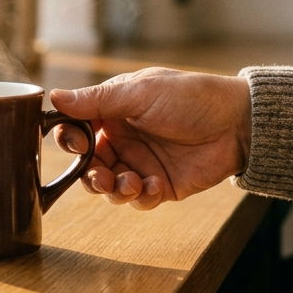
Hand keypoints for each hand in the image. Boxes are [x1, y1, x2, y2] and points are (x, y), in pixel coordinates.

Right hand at [50, 67, 250, 210]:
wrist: (236, 123)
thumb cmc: (190, 98)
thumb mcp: (141, 92)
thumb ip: (97, 100)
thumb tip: (55, 98)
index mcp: (114, 112)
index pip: (77, 128)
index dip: (69, 139)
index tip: (74, 144)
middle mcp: (123, 139)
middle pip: (88, 165)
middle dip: (90, 174)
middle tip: (101, 175)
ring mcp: (141, 163)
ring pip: (109, 187)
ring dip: (113, 189)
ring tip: (131, 182)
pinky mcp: (160, 185)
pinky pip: (138, 200)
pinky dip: (142, 196)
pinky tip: (157, 184)